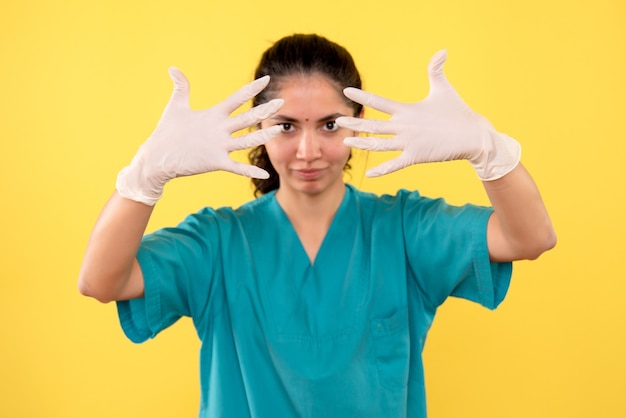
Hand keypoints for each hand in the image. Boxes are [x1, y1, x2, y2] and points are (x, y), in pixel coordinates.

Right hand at [116, 69, 283, 204]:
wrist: (157, 158)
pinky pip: (237, 168)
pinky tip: (265, 174)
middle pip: (247, 118)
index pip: (237, 98)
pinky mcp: (216, 162)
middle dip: (265, 110)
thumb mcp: (175, 107)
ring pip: (247, 141)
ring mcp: (219, 146)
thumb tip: (173, 68)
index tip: (266, 80)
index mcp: (212, 115)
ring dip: (265, 136)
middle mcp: (219, 129)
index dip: (252, 88)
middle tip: (282, 102)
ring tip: (280, 129)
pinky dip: (250, 171)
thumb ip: (180, 87)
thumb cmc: (167, 132)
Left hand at [336, 50, 519, 179]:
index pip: (379, 101)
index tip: (347, 92)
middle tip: (337, 119)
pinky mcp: (416, 156)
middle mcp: (404, 126)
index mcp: (407, 110)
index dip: (362, 96)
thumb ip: (436, 71)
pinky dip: (381, 170)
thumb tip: (442, 51)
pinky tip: (369, 174)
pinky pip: (394, 165)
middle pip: (373, 124)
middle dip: (354, 122)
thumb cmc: (458, 112)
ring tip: (346, 142)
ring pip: (379, 144)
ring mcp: (409, 143)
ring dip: (362, 144)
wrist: (474, 135)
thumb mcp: (445, 89)